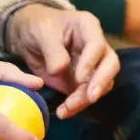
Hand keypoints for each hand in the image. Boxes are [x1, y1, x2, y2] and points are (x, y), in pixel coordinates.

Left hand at [8, 5, 119, 119]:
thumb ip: (52, 50)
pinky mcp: (82, 82)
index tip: (79, 77)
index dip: (91, 62)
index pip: (98, 45)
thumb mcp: (42, 32)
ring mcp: (92, 66)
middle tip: (90, 98)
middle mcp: (96, 47)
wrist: (28, 37)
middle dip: (101, 83)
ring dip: (86, 99)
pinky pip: (85, 96)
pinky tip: (64, 112)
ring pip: (100, 85)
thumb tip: (59, 70)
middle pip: (110, 65)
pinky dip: (76, 106)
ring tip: (67, 109)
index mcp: (88, 28)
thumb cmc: (38, 26)